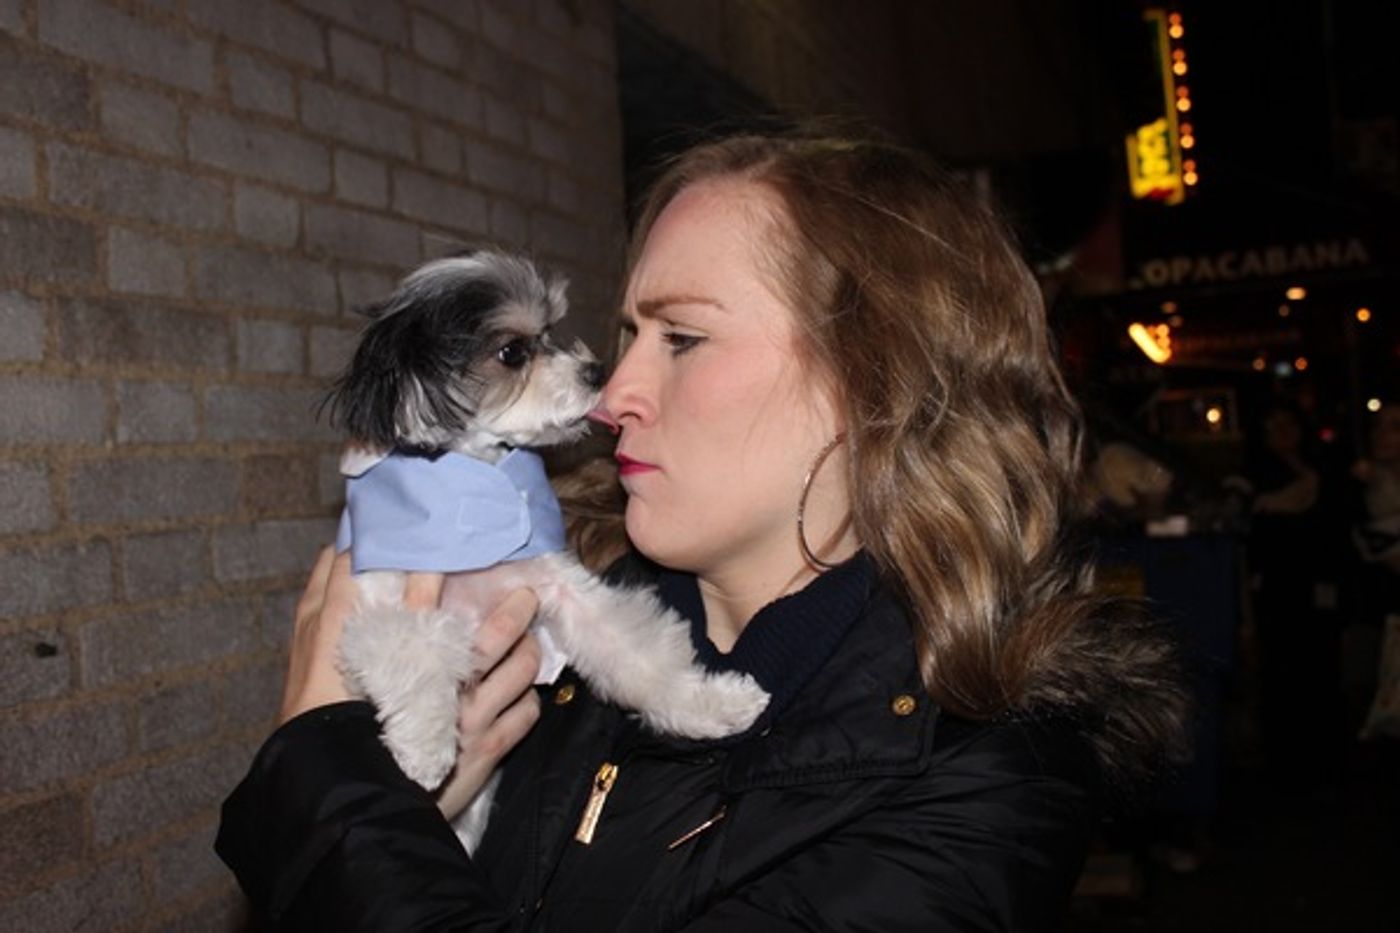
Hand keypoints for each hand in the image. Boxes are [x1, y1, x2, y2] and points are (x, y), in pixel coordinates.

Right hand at [280, 549, 541, 817]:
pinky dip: (527, 700)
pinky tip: (519, 696)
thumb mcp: (314, 653)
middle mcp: (442, 683)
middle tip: (525, 596)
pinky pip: (526, 713)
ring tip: (528, 644)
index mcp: (404, 654)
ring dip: (528, 653)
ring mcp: (469, 717)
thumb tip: (339, 550)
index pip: (431, 599)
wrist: (346, 795)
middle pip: (497, 634)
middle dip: (516, 610)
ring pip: (521, 669)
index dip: (453, 575)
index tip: (467, 562)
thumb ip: (328, 599)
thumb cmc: (327, 721)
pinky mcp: (487, 748)